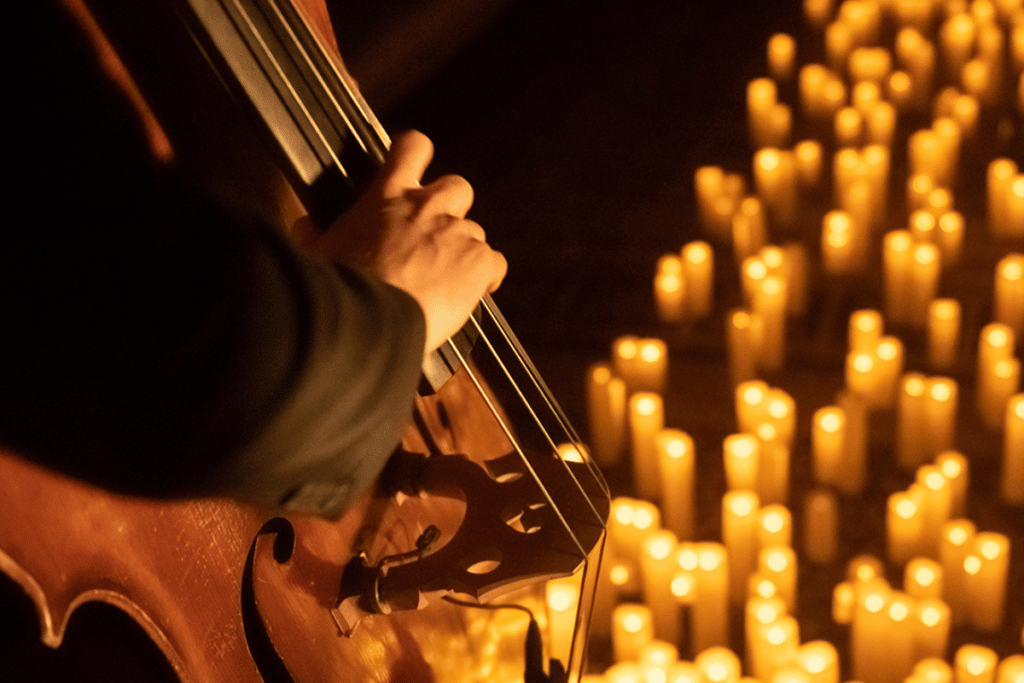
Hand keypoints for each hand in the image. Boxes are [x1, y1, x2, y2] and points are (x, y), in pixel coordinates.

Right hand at [299, 131, 506, 354]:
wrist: (370, 320)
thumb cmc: (342, 288)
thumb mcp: (318, 251)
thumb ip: (315, 233)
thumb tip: (305, 227)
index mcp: (387, 196)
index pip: (412, 148)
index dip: (418, 156)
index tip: (416, 173)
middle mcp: (427, 207)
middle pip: (458, 187)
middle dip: (452, 208)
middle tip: (435, 236)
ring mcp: (457, 233)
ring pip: (475, 231)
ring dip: (464, 250)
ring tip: (445, 280)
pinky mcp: (479, 263)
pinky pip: (495, 264)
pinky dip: (486, 277)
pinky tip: (472, 294)